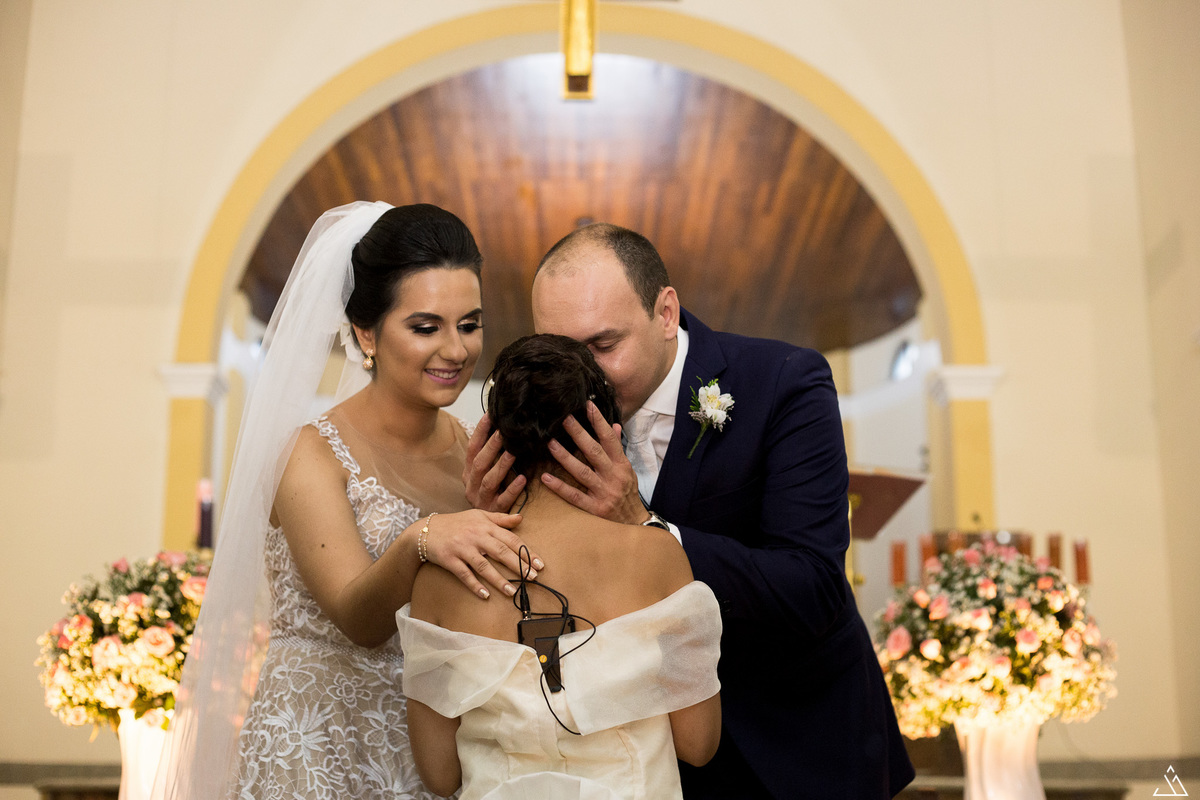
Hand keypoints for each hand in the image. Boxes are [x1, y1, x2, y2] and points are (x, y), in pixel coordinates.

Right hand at [422, 509, 542, 599]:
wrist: (426, 530)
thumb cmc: (457, 523)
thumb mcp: (479, 516)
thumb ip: (500, 519)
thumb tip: (521, 518)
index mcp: (485, 526)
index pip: (510, 539)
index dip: (526, 552)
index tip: (539, 564)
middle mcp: (476, 536)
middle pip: (500, 552)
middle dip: (518, 565)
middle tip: (533, 578)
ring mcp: (462, 549)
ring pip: (483, 566)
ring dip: (499, 580)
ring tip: (512, 592)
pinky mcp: (450, 560)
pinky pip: (464, 574)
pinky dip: (475, 585)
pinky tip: (485, 595)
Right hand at [463, 413, 526, 511]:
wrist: (474, 529)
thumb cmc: (485, 495)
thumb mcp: (481, 476)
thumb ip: (489, 457)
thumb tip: (501, 430)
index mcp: (468, 473)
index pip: (472, 448)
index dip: (480, 431)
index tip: (490, 415)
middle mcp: (471, 484)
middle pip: (479, 462)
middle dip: (491, 446)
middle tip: (504, 430)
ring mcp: (481, 499)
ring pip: (489, 480)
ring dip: (501, 465)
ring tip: (514, 451)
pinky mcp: (493, 512)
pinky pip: (503, 500)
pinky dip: (512, 489)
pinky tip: (522, 479)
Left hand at [541, 401, 648, 524]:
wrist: (634, 523)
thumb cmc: (628, 493)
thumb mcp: (627, 469)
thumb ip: (617, 448)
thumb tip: (613, 425)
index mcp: (621, 465)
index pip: (609, 439)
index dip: (599, 422)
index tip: (588, 405)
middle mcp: (613, 477)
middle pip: (594, 452)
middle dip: (578, 434)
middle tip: (563, 418)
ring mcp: (604, 493)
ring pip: (582, 472)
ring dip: (565, 457)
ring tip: (550, 444)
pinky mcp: (595, 509)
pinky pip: (575, 496)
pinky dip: (560, 487)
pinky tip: (546, 478)